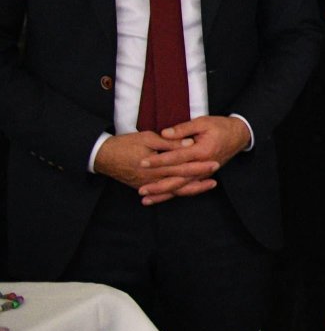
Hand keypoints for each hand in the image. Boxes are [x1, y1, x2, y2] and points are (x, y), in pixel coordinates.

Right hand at [93, 130, 217, 202]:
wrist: (101, 156)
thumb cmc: (124, 144)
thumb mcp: (147, 138)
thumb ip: (168, 142)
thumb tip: (188, 142)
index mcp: (155, 166)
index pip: (182, 167)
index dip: (199, 165)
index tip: (214, 162)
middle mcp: (153, 179)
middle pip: (181, 181)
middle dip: (200, 178)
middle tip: (216, 175)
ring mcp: (147, 185)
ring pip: (174, 190)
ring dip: (192, 189)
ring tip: (208, 185)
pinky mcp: (142, 187)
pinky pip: (163, 193)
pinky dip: (176, 193)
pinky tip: (187, 191)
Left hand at [144, 116, 248, 201]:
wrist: (240, 135)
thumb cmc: (220, 127)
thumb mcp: (203, 122)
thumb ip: (183, 129)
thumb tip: (164, 133)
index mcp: (202, 151)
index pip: (176, 158)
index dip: (159, 160)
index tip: (142, 163)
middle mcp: (203, 166)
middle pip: (178, 179)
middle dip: (158, 186)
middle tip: (141, 189)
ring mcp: (204, 173)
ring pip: (182, 188)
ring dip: (164, 195)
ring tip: (146, 199)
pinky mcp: (203, 176)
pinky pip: (187, 188)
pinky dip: (174, 194)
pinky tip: (161, 198)